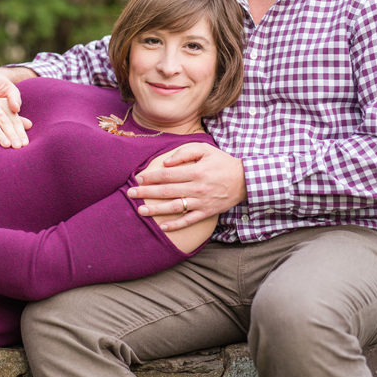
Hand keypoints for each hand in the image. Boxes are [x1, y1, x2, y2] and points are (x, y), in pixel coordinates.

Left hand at [127, 143, 246, 231]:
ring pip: (175, 207)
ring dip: (156, 209)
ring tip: (140, 211)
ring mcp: (202, 202)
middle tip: (129, 193)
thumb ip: (185, 153)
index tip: (138, 178)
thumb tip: (166, 162)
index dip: (151, 177)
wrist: (246, 180)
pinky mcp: (207, 212)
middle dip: (146, 192)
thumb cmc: (222, 162)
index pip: (168, 175)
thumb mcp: (205, 149)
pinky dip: (176, 225)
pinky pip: (189, 220)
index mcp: (196, 171)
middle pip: (167, 191)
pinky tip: (162, 226)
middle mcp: (197, 188)